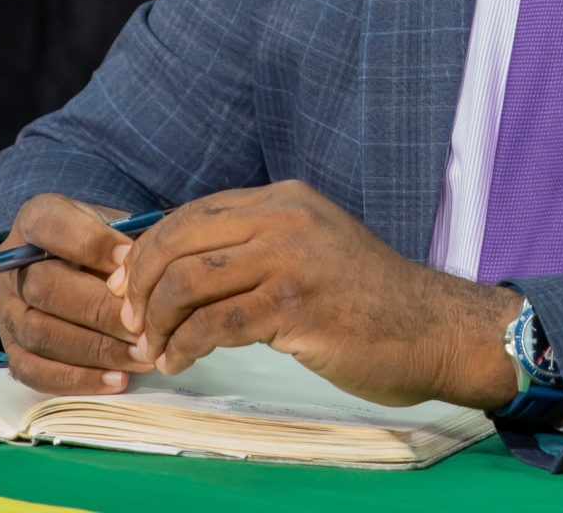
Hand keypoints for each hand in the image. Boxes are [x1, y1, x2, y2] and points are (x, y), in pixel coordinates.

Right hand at [0, 194, 156, 393]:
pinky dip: (77, 379)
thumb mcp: (114, 224)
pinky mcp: (11, 347)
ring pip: (41, 333)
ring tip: (141, 355)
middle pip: (44, 287)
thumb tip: (152, 270)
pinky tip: (118, 379)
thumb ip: (129, 240)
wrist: (67, 266)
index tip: (129, 257)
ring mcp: (7, 309)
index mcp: (36, 220)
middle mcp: (12, 266)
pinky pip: (34, 371)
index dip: (89, 242)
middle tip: (143, 325)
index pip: (48, 224)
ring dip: (95, 350)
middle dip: (99, 310)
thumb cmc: (100, 244)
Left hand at [108, 179, 524, 408]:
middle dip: (141, 286)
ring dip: (159, 322)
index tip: (128, 287)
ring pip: (190, 282)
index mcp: (287, 200)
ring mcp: (292, 260)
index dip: (148, 251)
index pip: (192, 214)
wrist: (434, 328)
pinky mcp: (297, 307)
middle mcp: (286, 219)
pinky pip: (217, 325)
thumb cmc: (370, 299)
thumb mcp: (314, 248)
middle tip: (131, 322)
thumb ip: (260, 246)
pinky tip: (182, 362)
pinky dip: (187, 347)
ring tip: (156, 349)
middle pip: (180, 241)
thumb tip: (185, 266)